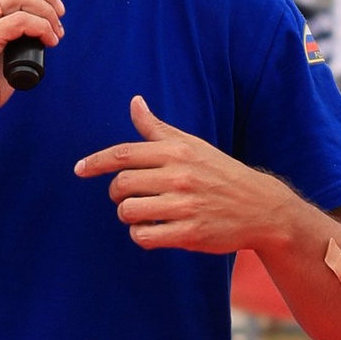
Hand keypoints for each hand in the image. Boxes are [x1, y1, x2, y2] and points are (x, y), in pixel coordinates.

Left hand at [73, 94, 280, 254]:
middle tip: (125, 196)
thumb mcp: (192, 145)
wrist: (261, 207)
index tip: (79, 169)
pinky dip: (141, 234)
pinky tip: (153, 229)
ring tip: (142, 213)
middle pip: (121, 184)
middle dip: (115, 193)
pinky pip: (145, 236)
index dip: (95, 162)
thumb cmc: (220, 173)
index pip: (124, 154)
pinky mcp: (189, 234)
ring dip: (128, 215)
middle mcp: (180, 176)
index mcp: (177, 152)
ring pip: (129, 211)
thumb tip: (134, 103)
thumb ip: (158, 128)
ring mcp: (185, 206)